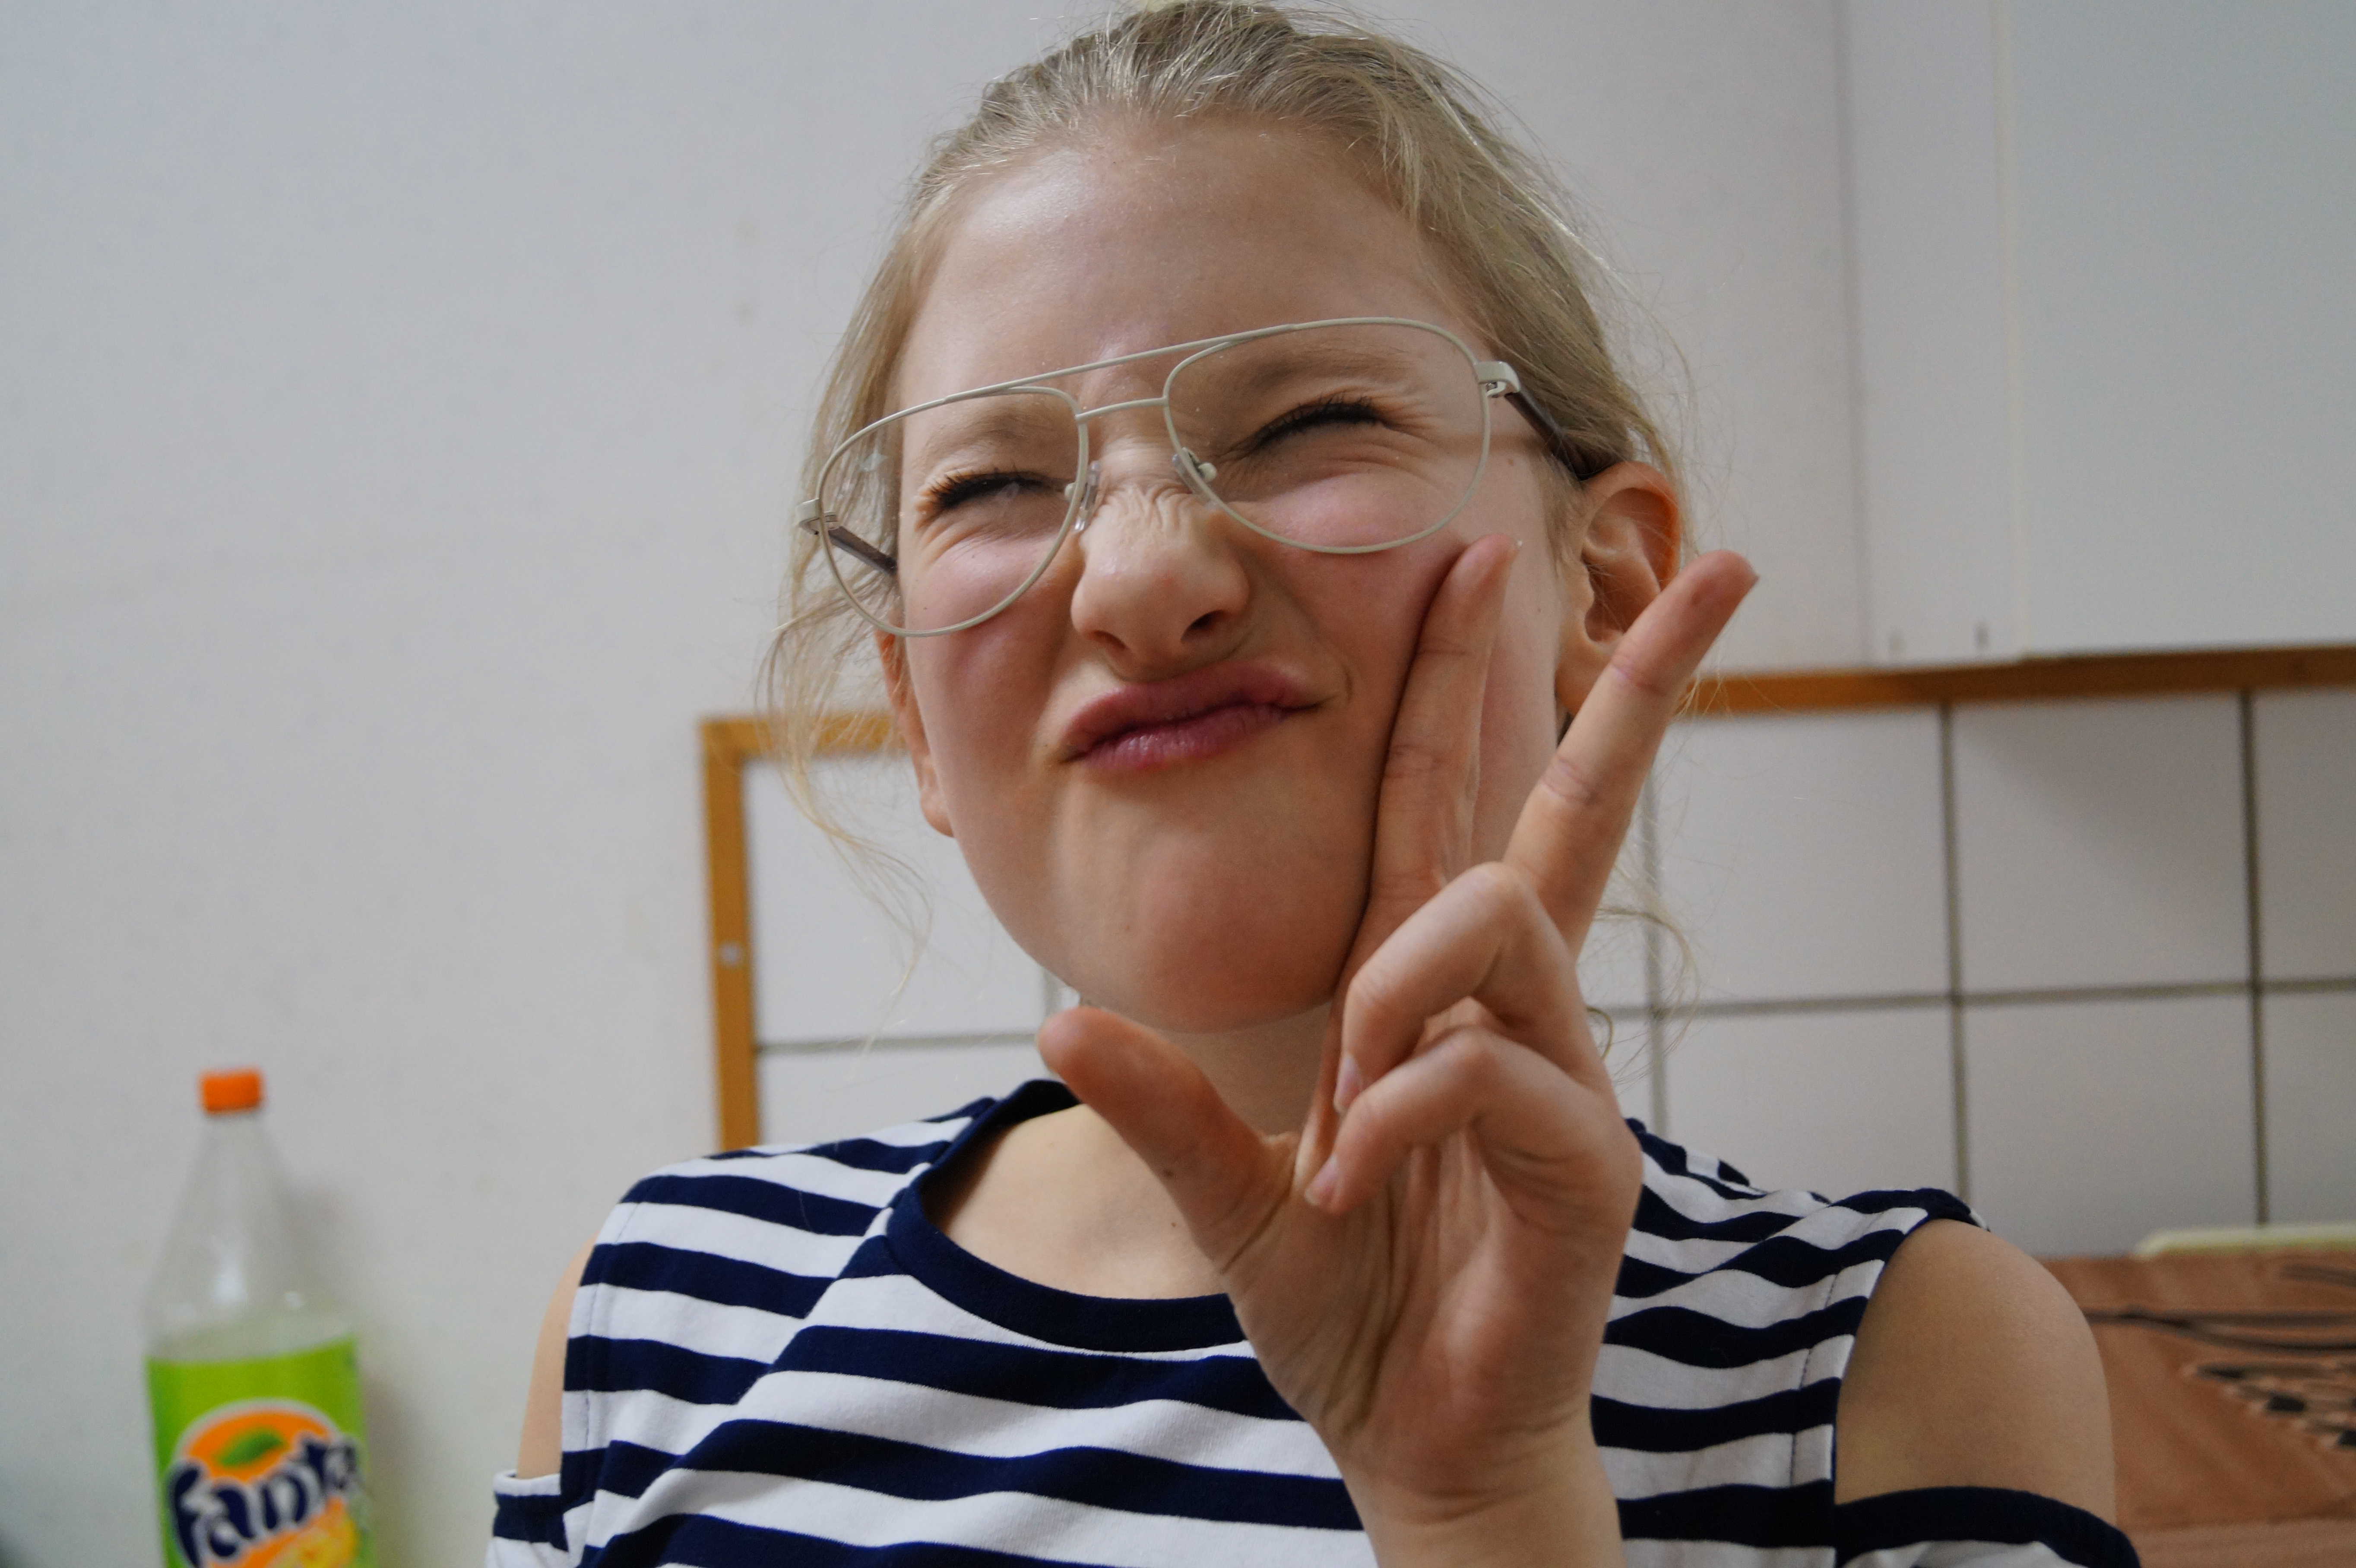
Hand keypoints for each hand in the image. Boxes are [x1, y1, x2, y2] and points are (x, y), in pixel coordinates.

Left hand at [1039, 538, 1755, 1565]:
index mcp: (1437, 993)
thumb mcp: (1230, 1197)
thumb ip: (1161, 1107)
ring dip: (1394, 1001)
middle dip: (1642, 683)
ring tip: (1346, 1127)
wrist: (1412, 1437)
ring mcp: (1566, 1080)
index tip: (1496, 559)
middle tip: (1726, 565)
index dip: (1483, 684)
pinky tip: (1357, 1183)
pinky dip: (1401, 1111)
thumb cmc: (1348, 1308)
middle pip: (1580, 810)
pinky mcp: (1587, 1162)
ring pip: (1493, 925)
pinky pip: (1485, 1069)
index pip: (1471, 805)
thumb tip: (1058, 1020)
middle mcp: (1517, 1012)